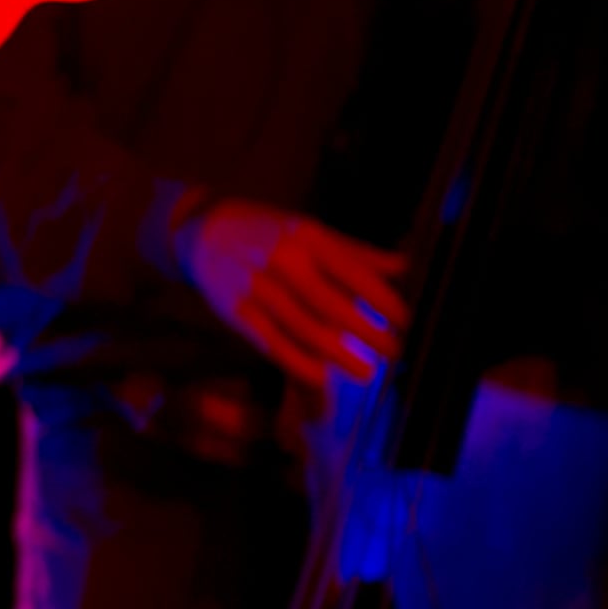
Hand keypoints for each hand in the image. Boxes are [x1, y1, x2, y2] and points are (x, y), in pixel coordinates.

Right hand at [184, 199, 404, 392]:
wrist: (203, 233)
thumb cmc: (269, 233)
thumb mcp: (310, 231)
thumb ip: (355, 253)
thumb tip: (404, 266)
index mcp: (306, 236)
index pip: (353, 272)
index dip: (382, 300)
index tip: (404, 320)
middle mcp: (281, 260)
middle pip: (332, 305)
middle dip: (367, 332)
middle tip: (393, 351)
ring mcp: (256, 287)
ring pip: (303, 328)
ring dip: (338, 354)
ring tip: (365, 371)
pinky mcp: (236, 311)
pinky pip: (270, 342)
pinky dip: (296, 362)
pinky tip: (320, 377)